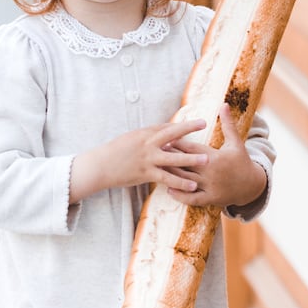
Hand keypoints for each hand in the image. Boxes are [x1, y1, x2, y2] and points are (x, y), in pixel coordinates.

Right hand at [69, 119, 208, 203]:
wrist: (100, 166)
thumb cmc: (115, 152)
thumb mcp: (131, 139)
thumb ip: (148, 138)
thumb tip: (163, 136)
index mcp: (144, 133)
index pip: (166, 126)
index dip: (182, 125)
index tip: (197, 122)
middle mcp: (147, 144)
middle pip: (172, 134)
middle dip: (188, 128)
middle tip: (204, 124)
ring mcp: (148, 159)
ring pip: (173, 158)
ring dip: (191, 159)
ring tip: (206, 159)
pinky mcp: (146, 173)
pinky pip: (166, 178)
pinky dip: (180, 182)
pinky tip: (192, 186)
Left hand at [164, 105, 266, 207]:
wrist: (252, 186)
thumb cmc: (242, 161)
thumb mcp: (236, 142)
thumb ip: (227, 123)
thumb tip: (224, 104)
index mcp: (215, 157)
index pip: (191, 149)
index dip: (177, 143)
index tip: (164, 138)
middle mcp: (211, 172)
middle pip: (185, 164)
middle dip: (170, 158)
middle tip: (155, 153)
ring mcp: (210, 187)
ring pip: (185, 181)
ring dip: (171, 175)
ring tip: (157, 169)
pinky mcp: (210, 199)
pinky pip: (191, 198)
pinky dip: (180, 195)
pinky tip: (169, 189)